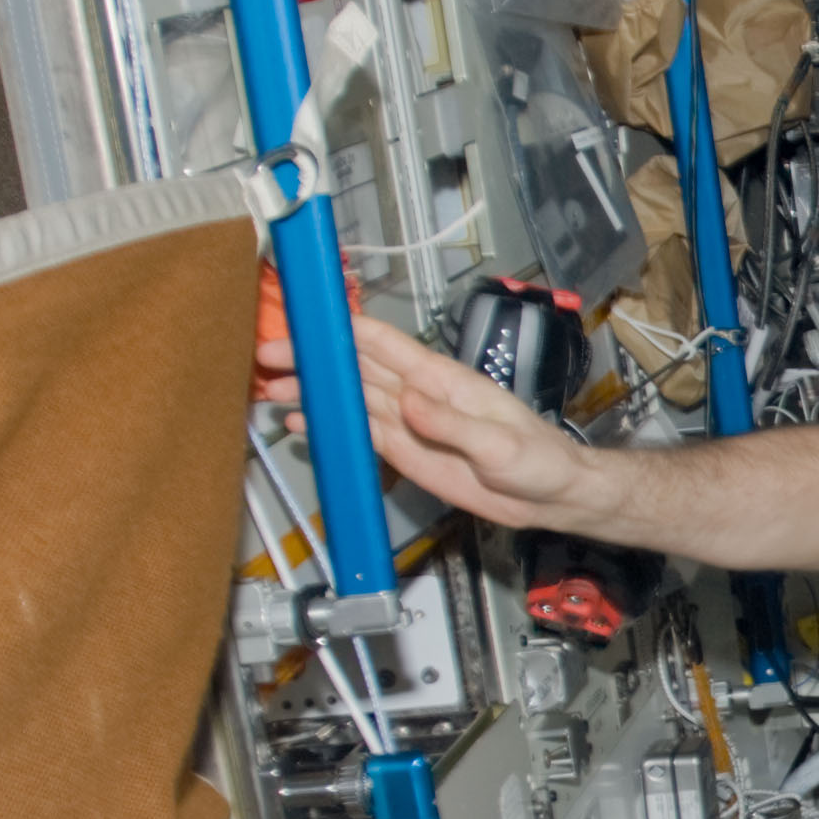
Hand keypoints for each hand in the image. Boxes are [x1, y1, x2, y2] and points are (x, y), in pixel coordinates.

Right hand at [270, 311, 621, 537]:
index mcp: (441, 378)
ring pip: (350, 397)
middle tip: (268, 358)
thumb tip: (409, 404)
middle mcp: (419, 393)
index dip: (340, 331)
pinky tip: (302, 422)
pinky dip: (329, 425)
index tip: (303, 323)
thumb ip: (452, 425)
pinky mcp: (406, 450)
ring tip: (270, 389)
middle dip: (311, 358)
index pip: (381, 343)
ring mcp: (409, 421)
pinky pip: (360, 432)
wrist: (550, 496)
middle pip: (355, 366)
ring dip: (312, 391)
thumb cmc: (539, 461)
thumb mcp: (499, 445)